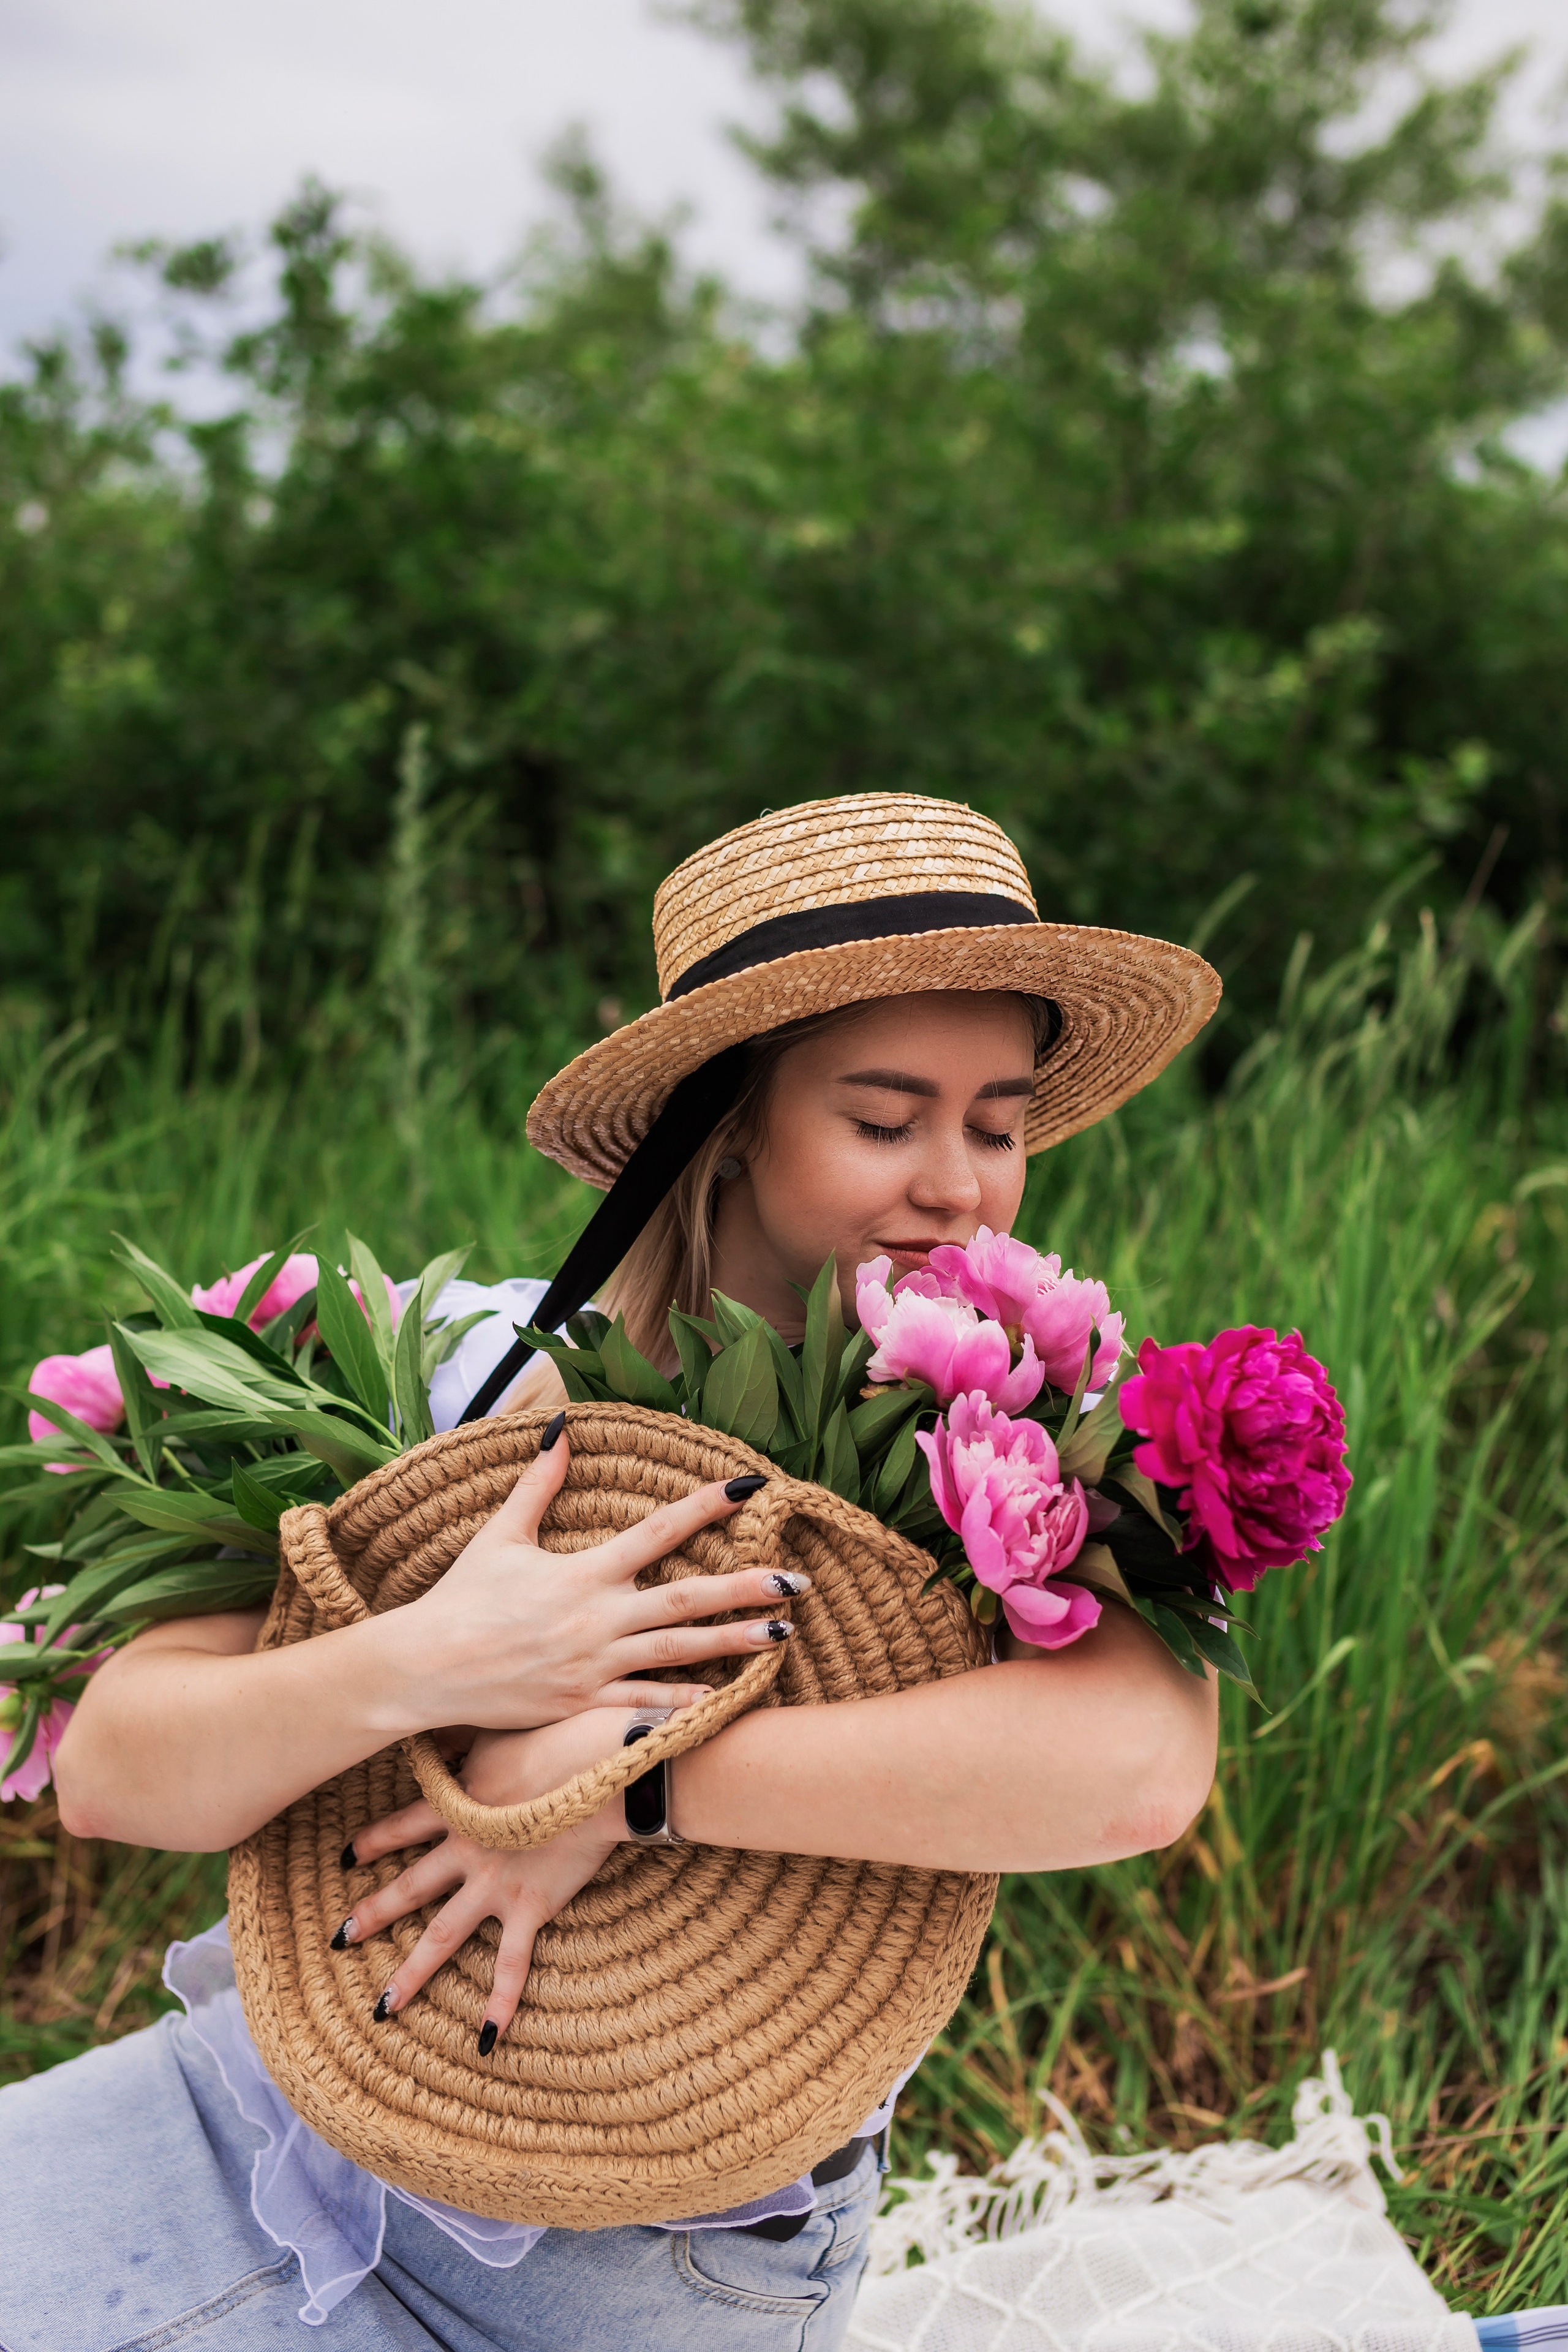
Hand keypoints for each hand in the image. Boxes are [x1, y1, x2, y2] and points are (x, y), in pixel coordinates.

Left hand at [335, 1711, 638, 2050]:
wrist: (602, 1766)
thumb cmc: (558, 1735)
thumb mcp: (503, 1728)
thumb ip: (472, 1742)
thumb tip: (449, 1732)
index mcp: (458, 1805)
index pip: (402, 1828)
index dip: (373, 1843)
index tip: (346, 1857)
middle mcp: (465, 1849)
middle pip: (408, 1888)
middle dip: (371, 1914)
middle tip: (339, 1937)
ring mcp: (494, 1883)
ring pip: (441, 1936)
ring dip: (410, 1974)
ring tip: (383, 2007)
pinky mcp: (530, 1906)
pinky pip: (511, 1965)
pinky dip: (498, 2004)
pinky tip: (484, 2040)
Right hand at [372, 1422, 801, 1732]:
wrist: (424, 1667)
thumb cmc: (460, 1598)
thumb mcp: (499, 1534)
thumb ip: (537, 1483)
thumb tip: (560, 1428)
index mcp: (584, 1571)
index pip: (659, 1530)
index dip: (707, 1505)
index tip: (750, 1486)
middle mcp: (599, 1617)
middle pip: (687, 1598)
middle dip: (746, 1588)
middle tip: (797, 1580)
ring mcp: (594, 1664)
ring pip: (679, 1653)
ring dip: (734, 1643)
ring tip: (783, 1636)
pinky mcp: (582, 1704)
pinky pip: (643, 1706)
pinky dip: (683, 1704)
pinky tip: (724, 1700)